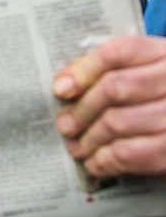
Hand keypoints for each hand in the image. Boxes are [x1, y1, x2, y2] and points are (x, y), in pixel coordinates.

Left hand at [54, 36, 165, 179]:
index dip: (83, 70)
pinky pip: (131, 153)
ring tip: (78, 147)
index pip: (118, 53)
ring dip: (90, 139)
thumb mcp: (150, 73)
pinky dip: (106, 160)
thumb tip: (65, 85)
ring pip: (118, 122)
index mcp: (165, 54)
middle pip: (114, 88)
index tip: (61, 89)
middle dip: (82, 110)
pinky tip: (97, 163)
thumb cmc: (164, 98)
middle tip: (65, 125)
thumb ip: (116, 71)